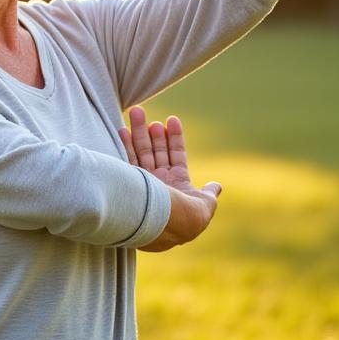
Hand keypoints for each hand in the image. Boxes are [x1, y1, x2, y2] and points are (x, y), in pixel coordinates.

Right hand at [118, 107, 221, 251]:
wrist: (167, 226)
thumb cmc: (189, 218)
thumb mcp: (205, 205)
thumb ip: (209, 193)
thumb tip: (216, 187)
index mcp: (177, 185)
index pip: (175, 155)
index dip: (174, 138)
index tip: (171, 120)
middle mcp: (159, 182)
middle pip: (156, 151)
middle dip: (153, 133)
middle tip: (147, 114)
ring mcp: (144, 183)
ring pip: (141, 153)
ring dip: (138, 132)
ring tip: (137, 112)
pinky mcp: (130, 184)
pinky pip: (127, 161)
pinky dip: (125, 146)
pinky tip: (122, 130)